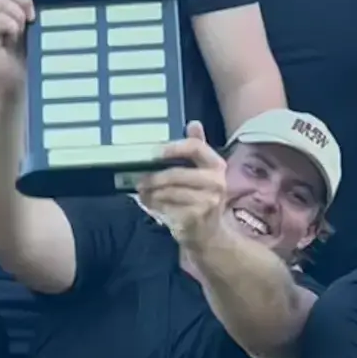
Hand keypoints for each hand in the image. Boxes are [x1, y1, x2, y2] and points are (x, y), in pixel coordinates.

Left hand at [137, 122, 229, 247]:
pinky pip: (167, 207)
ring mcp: (207, 202)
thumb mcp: (203, 172)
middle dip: (154, 177)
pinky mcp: (195, 218)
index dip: (174, 148)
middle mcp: (216, 182)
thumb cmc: (202, 198)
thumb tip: (193, 123)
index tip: (155, 152)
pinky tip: (149, 203)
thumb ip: (197, 148)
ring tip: (142, 191)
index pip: (195, 148)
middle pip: (177, 174)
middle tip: (140, 179)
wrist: (209, 234)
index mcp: (217, 165)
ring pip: (169, 192)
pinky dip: (154, 205)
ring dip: (151, 192)